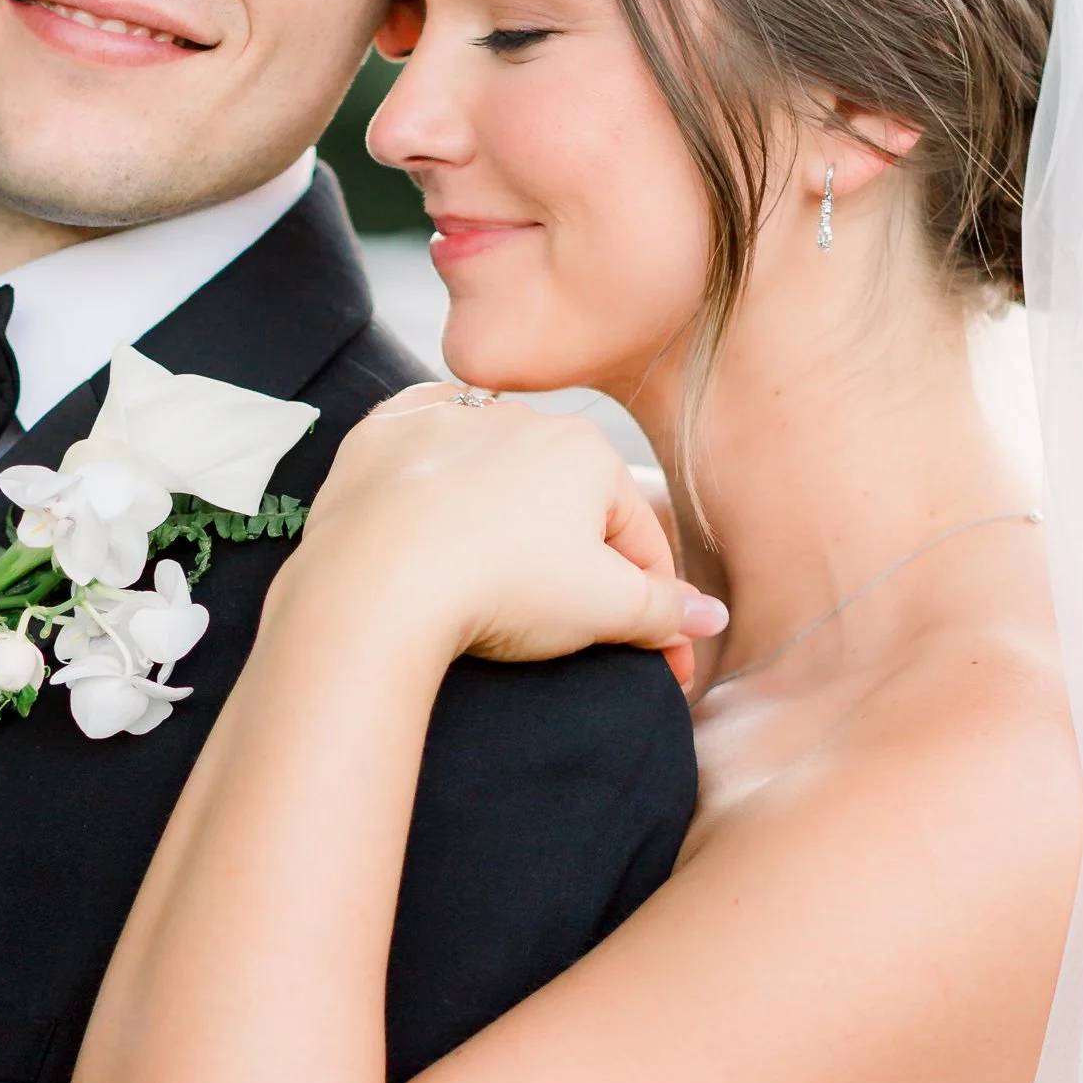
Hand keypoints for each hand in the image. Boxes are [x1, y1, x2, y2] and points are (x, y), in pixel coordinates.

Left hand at [296, 387, 725, 686]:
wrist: (372, 583)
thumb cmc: (499, 588)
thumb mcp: (603, 609)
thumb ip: (665, 610)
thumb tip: (711, 617)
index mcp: (586, 449)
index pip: (637, 540)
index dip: (653, 610)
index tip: (657, 665)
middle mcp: (519, 416)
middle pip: (566, 507)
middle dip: (575, 566)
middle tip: (566, 634)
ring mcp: (442, 420)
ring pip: (493, 477)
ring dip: (503, 523)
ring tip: (490, 587)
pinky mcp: (378, 440)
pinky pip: (419, 458)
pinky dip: (430, 488)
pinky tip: (433, 525)